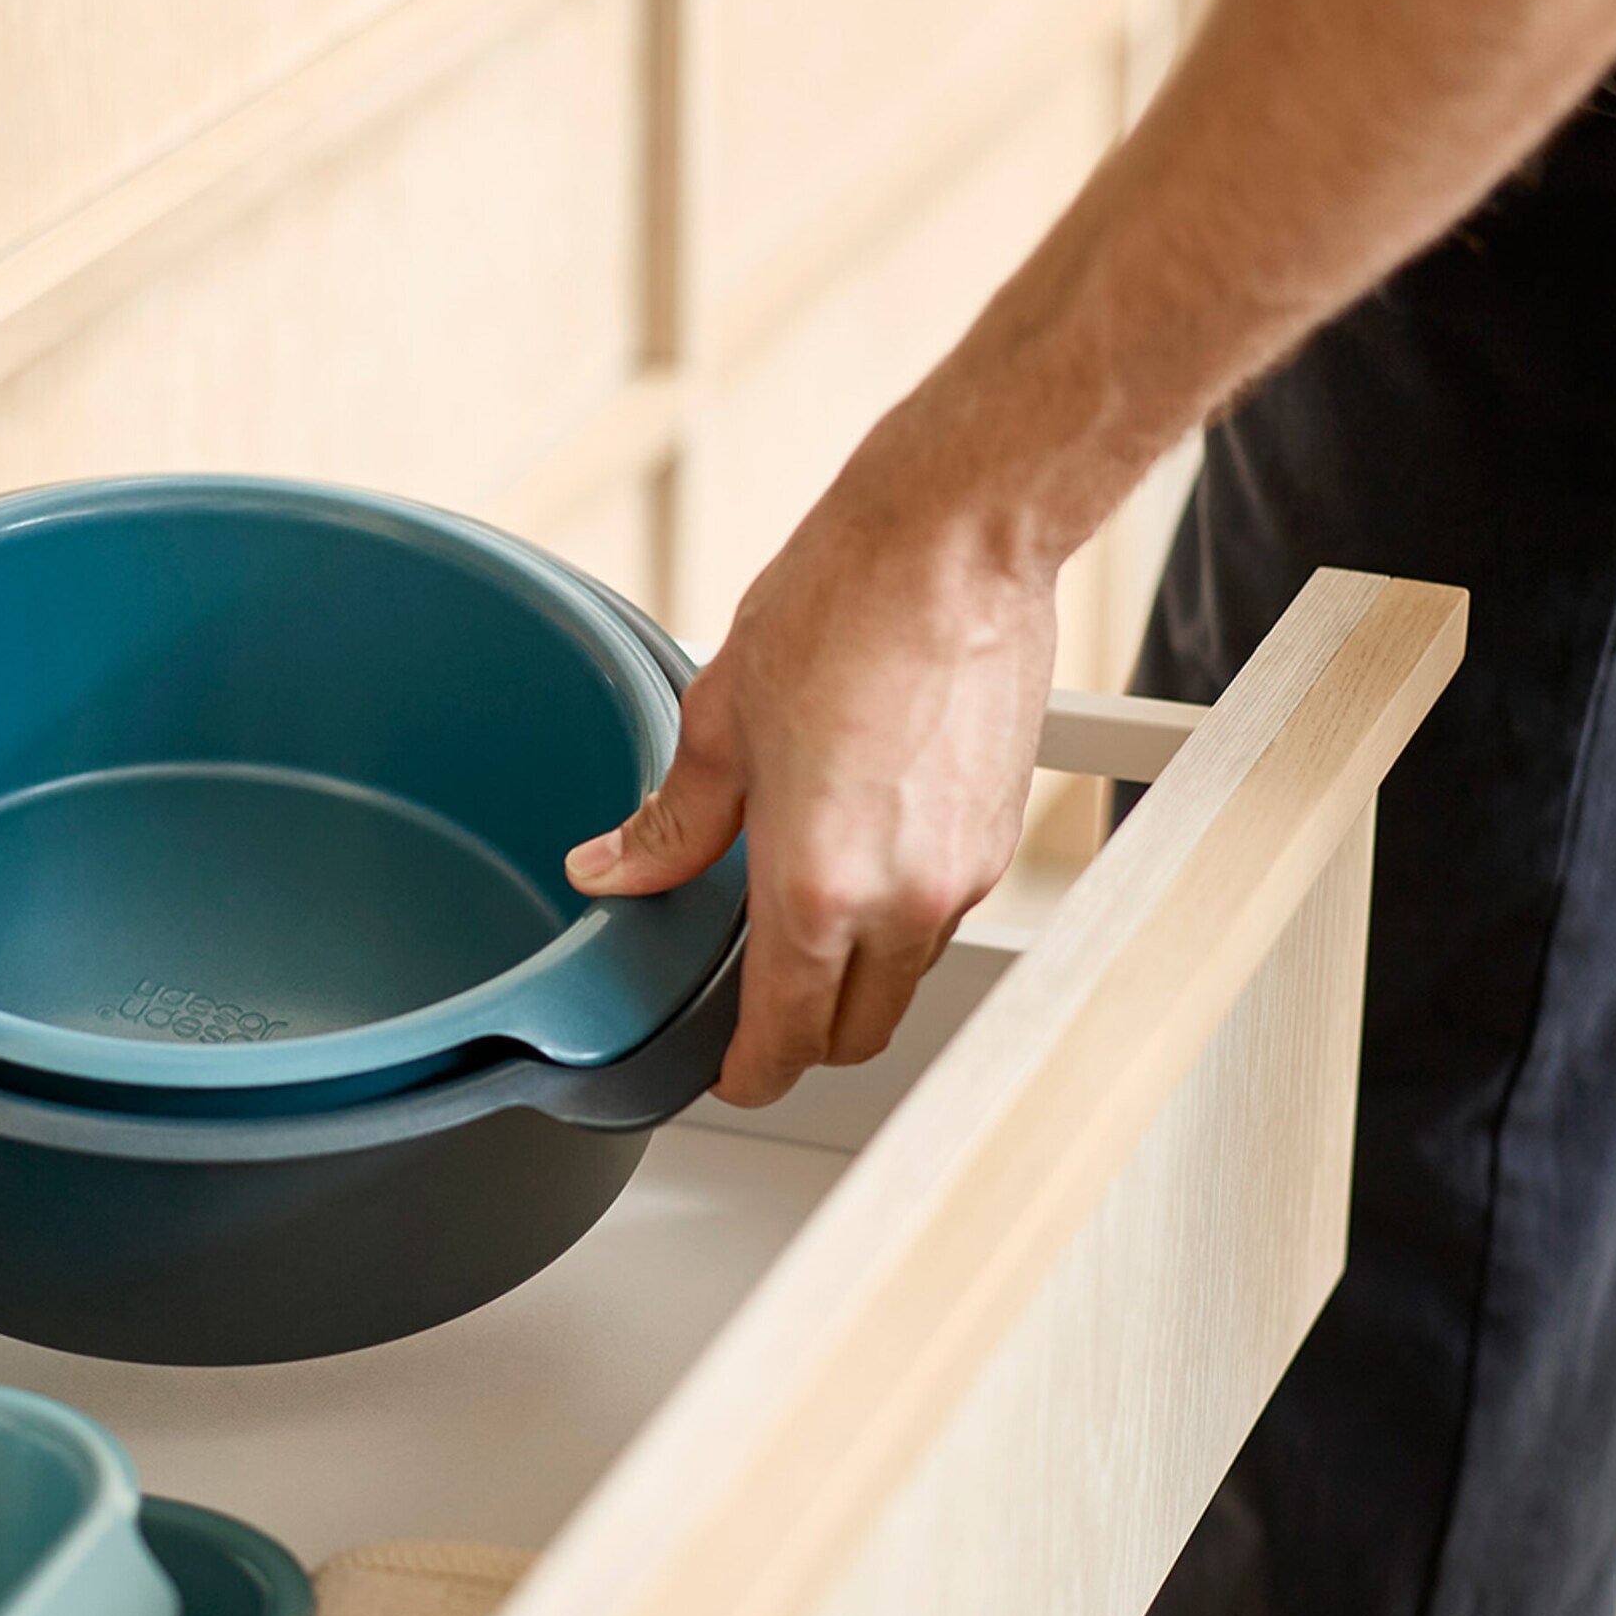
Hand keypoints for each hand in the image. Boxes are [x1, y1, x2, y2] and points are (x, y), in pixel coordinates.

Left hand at [566, 395, 1058, 1105]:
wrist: (955, 540)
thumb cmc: (843, 606)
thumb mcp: (719, 720)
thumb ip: (671, 824)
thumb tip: (614, 872)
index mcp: (818, 886)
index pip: (786, 1038)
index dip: (748, 1075)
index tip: (726, 1075)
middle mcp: (902, 899)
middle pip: (855, 1032)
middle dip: (803, 1039)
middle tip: (754, 1010)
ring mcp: (963, 872)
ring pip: (902, 977)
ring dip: (854, 975)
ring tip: (801, 915)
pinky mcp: (1001, 835)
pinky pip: (941, 916)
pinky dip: (898, 916)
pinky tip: (859, 856)